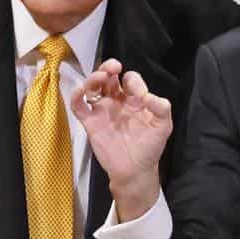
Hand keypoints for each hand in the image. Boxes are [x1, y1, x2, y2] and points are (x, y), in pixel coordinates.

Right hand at [71, 59, 170, 219]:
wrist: (134, 171)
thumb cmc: (149, 148)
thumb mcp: (163, 127)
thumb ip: (161, 109)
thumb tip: (150, 97)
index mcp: (134, 99)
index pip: (130, 79)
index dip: (133, 81)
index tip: (139, 95)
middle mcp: (117, 101)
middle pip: (109, 77)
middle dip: (109, 67)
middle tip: (113, 67)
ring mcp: (102, 111)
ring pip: (93, 87)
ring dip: (94, 78)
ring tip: (100, 77)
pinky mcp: (90, 122)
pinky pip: (79, 106)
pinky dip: (76, 96)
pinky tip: (80, 90)